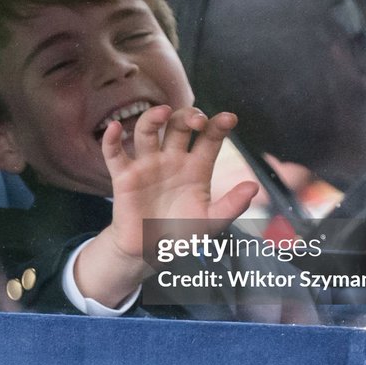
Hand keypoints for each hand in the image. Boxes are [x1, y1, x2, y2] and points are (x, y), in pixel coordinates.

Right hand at [73, 106, 258, 306]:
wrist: (150, 252)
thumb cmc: (182, 233)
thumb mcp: (210, 223)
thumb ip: (231, 206)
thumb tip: (253, 187)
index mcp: (196, 167)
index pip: (209, 138)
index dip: (219, 126)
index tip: (229, 119)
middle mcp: (172, 159)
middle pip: (179, 126)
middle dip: (188, 117)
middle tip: (196, 120)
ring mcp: (147, 164)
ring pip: (147, 131)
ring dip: (153, 118)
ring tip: (162, 112)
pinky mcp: (124, 176)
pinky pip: (115, 153)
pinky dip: (112, 139)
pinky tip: (114, 128)